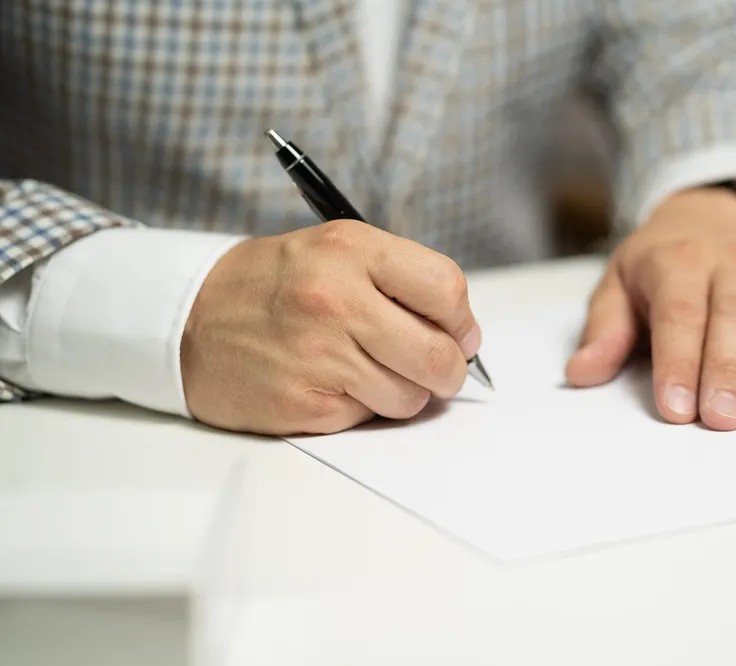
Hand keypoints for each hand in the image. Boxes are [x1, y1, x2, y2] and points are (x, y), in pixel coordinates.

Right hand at [181, 219, 481, 434]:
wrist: (186, 319)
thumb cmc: (272, 285)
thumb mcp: (335, 251)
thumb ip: (400, 280)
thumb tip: (462, 333)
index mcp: (352, 251)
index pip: (446, 289)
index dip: (462, 320)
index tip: (458, 333)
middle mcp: (336, 300)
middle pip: (439, 356)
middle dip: (447, 370)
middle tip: (433, 367)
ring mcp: (318, 355)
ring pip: (411, 397)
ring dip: (402, 391)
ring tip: (368, 369)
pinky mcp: (303, 404)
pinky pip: (368, 418)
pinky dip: (361, 407)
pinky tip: (331, 383)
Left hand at [564, 187, 735, 429]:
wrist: (717, 213)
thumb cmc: (662, 261)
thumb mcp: (620, 282)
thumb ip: (605, 330)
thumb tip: (581, 372)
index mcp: (679, 262)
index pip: (679, 314)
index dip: (678, 361)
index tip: (674, 408)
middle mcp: (732, 267)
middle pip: (735, 318)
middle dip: (728, 370)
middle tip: (721, 420)